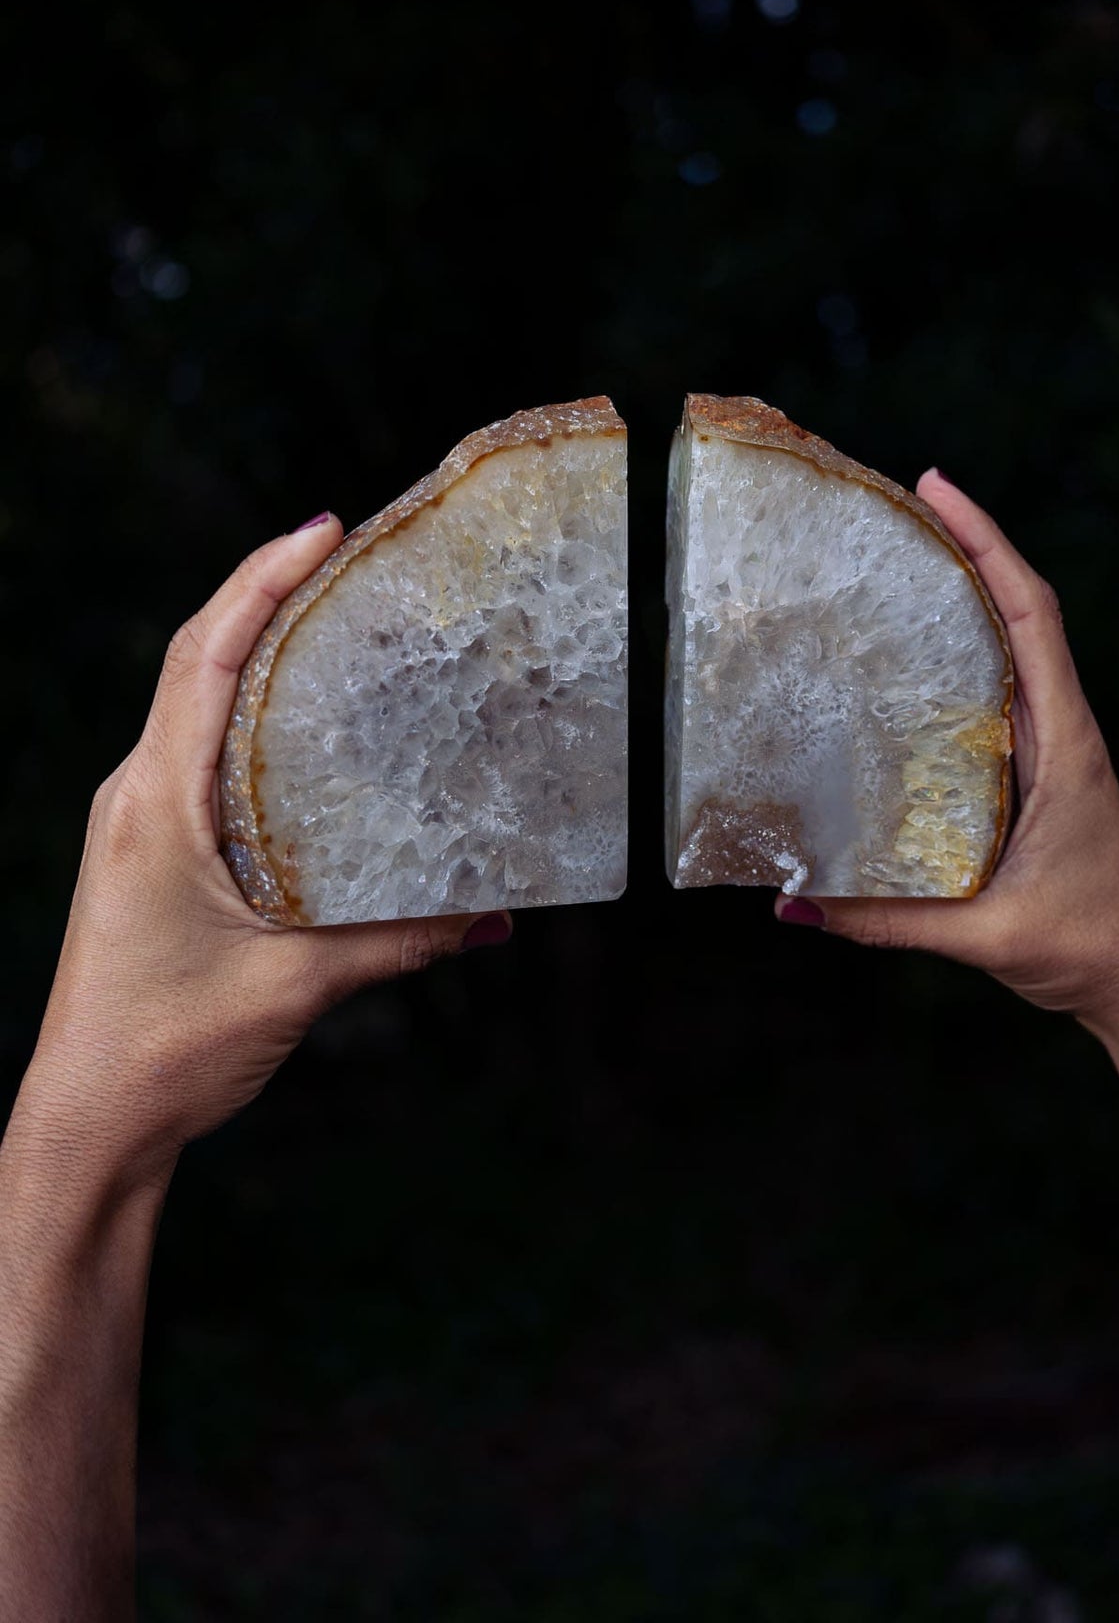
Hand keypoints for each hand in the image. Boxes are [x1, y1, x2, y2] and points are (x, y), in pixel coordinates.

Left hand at [16, 515, 509, 1187]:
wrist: (89, 1120)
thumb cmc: (167, 1049)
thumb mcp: (298, 985)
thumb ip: (401, 939)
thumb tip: (497, 916)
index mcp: (157, 803)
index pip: (205, 656)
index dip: (262, 580)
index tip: (322, 528)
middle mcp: (136, 794)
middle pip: (195, 657)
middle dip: (265, 592)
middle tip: (344, 553)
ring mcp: (135, 819)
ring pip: (191, 700)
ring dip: (251, 645)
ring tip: (329, 614)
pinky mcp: (146, 849)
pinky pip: (195, 749)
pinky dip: (243, 708)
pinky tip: (299, 720)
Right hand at [776, 470, 1118, 1044]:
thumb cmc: (1088, 946)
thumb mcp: (985, 936)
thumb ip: (888, 920)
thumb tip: (796, 905)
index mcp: (1066, 744)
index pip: (1031, 617)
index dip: (987, 546)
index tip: (938, 490)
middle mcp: (1060, 731)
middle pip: (1019, 611)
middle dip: (968, 547)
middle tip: (901, 503)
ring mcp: (1049, 748)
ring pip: (1010, 646)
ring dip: (966, 592)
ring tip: (900, 554)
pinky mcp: (1034, 773)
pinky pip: (996, 693)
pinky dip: (961, 652)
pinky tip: (910, 653)